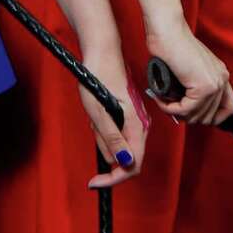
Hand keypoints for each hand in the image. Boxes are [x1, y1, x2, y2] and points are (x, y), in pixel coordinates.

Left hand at [78, 47, 149, 188]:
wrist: (102, 50)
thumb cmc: (98, 76)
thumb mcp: (98, 111)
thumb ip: (111, 138)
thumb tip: (123, 163)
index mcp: (136, 125)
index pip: (132, 165)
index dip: (113, 178)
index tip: (94, 182)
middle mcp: (141, 124)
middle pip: (126, 156)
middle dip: (105, 147)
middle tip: (92, 124)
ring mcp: (136, 118)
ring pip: (119, 142)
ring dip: (102, 134)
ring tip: (94, 111)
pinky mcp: (129, 113)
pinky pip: (116, 130)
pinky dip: (104, 125)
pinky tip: (97, 108)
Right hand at [145, 16, 232, 125]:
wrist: (167, 29)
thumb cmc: (172, 41)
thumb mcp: (189, 65)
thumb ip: (192, 83)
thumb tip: (185, 107)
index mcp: (221, 74)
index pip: (228, 108)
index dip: (211, 117)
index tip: (193, 116)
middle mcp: (221, 79)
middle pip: (209, 116)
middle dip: (188, 116)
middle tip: (171, 108)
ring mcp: (214, 84)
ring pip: (196, 115)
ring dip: (176, 113)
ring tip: (163, 102)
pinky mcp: (202, 87)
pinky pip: (185, 110)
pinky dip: (170, 109)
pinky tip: (161, 100)